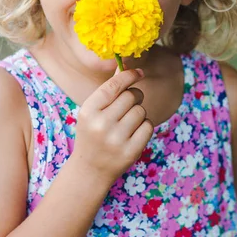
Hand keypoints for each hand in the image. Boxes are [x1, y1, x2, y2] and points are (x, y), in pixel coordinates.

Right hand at [71, 66, 153, 185]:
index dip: (129, 75)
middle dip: (134, 96)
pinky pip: (148, 127)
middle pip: (131, 96)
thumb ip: (109, 90)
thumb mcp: (92, 112)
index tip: (139, 72)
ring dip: (138, 114)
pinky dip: (144, 127)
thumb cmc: (92, 134)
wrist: (90, 170)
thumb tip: (126, 67)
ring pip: (141, 111)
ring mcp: (116, 140)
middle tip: (129, 105)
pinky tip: (133, 134)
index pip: (114, 86)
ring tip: (127, 123)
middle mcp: (101, 125)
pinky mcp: (131, 152)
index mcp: (88, 111)